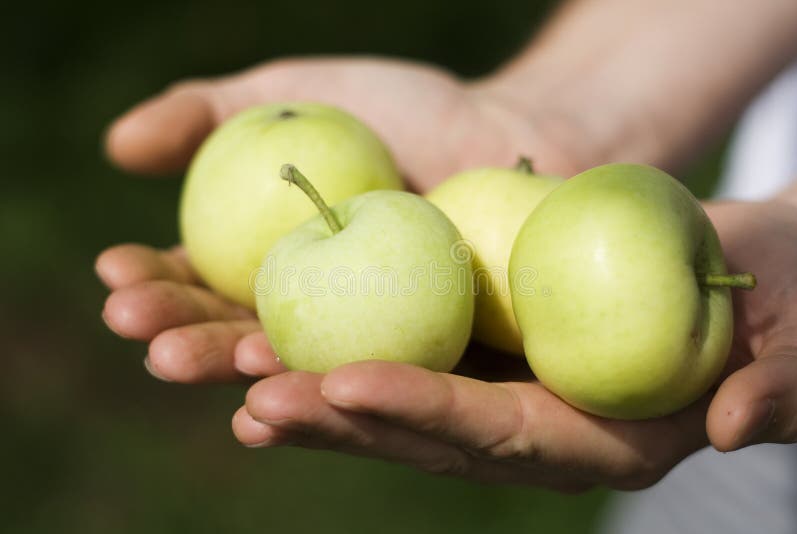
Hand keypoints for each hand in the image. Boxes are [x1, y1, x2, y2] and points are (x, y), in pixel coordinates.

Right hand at [98, 56, 579, 381]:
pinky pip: (391, 390)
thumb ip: (208, 113)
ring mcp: (370, 348)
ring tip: (238, 379)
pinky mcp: (433, 372)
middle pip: (242, 340)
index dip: (155, 282)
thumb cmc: (402, 112)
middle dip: (195, 348)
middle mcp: (311, 316)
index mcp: (267, 265)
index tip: (116, 274)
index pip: (199, 284)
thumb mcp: (295, 94)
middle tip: (160, 350)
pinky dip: (355, 398)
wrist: (511, 133)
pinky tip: (315, 399)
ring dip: (265, 383)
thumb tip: (119, 148)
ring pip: (309, 374)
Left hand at [230, 188, 796, 490]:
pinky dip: (350, 360)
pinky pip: (415, 361)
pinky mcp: (493, 357)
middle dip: (344, 424)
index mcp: (609, 439)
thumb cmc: (784, 293)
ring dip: (322, 401)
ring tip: (240, 385)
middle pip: (433, 439)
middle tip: (255, 401)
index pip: (510, 437)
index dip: (430, 416)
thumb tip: (739, 422)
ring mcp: (514, 395)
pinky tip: (280, 352)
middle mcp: (548, 429)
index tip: (346, 385)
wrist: (748, 267)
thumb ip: (780, 379)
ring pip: (406, 409)